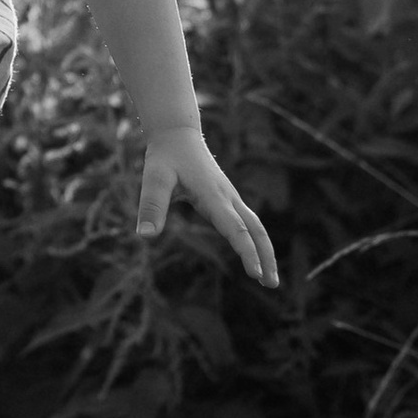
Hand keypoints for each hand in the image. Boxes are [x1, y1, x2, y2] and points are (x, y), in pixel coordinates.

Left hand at [134, 124, 279, 287]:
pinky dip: (255, 240)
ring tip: (268, 279)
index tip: (255, 275)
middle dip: (265, 256)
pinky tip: (253, 254)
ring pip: (255, 225)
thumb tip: (145, 236)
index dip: (246, 252)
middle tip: (271, 285)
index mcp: (213, 195)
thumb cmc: (165, 156)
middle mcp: (227, 197)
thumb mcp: (154, 178)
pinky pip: (247, 222)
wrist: (177, 133)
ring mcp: (230, 197)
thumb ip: (151, 205)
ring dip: (264, 250)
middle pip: (255, 229)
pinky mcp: (227, 198)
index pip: (235, 228)